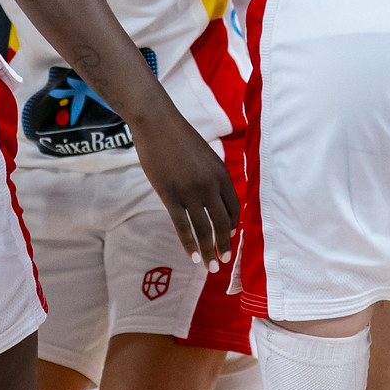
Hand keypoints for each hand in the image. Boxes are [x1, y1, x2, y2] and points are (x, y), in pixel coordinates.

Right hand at [129, 113, 239, 271]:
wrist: (156, 122)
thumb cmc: (178, 136)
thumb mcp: (204, 155)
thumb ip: (210, 176)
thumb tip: (212, 198)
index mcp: (221, 173)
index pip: (233, 207)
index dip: (232, 226)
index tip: (229, 237)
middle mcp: (210, 185)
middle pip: (222, 222)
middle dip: (224, 245)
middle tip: (224, 261)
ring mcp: (189, 191)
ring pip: (204, 229)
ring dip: (209, 251)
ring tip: (211, 266)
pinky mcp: (170, 195)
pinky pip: (182, 226)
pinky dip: (189, 245)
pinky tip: (193, 257)